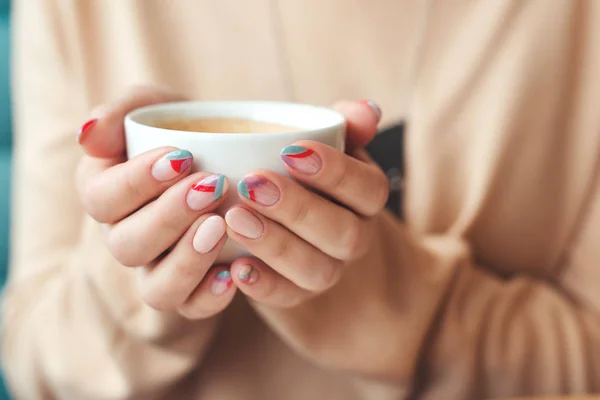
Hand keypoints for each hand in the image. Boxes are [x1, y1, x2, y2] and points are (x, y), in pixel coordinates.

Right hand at [76, 86, 235, 318]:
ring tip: (220, 226)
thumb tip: (87, 135)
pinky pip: (191, 307)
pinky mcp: (191, 288)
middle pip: (127, 245)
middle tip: (212, 185)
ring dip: (186, 260)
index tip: (180, 156)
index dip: (136, 181)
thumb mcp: (157, 107)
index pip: (101, 197)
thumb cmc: (186, 129)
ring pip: (156, 288)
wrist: (229, 157)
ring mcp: (157, 268)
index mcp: (105, 192)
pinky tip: (233, 273)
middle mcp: (124, 237)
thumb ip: (121, 113)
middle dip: (168, 216)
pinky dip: (209, 297)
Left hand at [224, 100, 387, 306]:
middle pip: (343, 234)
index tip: (291, 150)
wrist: (292, 216)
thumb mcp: (326, 143)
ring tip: (234, 218)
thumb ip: (345, 126)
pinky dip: (263, 285)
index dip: (335, 172)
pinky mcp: (296, 293)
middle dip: (299, 209)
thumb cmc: (306, 171)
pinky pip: (286, 297)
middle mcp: (354, 239)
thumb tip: (366, 110)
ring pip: (317, 270)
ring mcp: (328, 270)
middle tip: (252, 184)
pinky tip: (234, 266)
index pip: (368, 188)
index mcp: (366, 198)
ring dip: (276, 245)